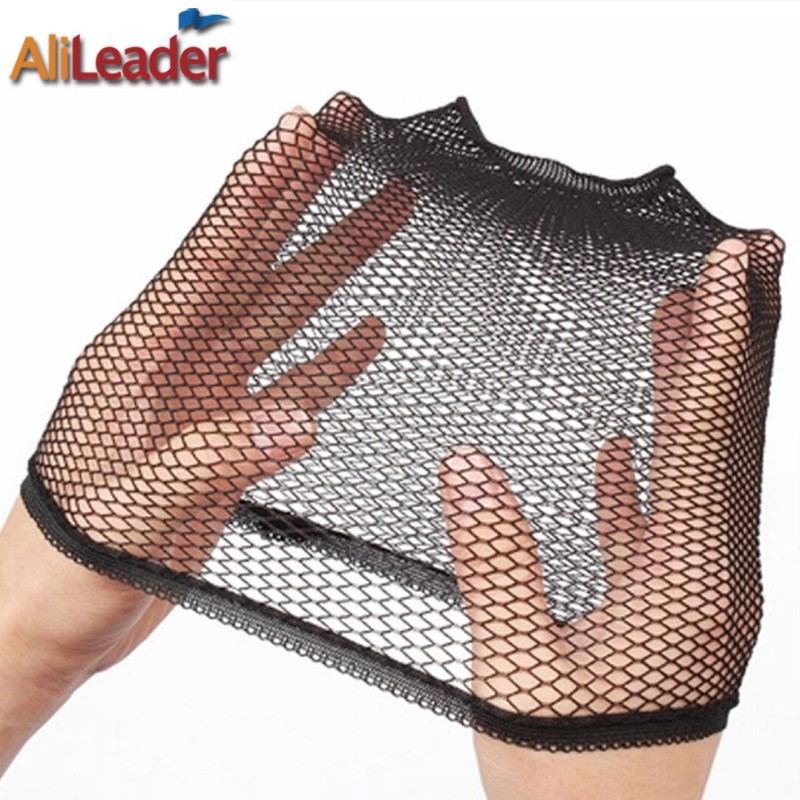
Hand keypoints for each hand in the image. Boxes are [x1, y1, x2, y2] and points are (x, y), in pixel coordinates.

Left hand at [0, 94, 413, 770]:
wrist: (61, 610)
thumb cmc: (70, 557)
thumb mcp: (130, 512)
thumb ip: (215, 459)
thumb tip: (298, 420)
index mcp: (142, 356)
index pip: (214, 250)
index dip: (263, 186)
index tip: (304, 132)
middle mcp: (182, 360)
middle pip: (258, 256)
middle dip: (307, 193)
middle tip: (348, 139)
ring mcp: (213, 395)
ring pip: (286, 310)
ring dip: (336, 262)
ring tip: (383, 215)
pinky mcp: (235, 436)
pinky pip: (296, 381)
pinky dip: (333, 358)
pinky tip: (364, 334)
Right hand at [438, 233, 781, 719]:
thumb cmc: (571, 782)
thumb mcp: (519, 673)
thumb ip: (498, 563)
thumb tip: (467, 465)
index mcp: (685, 587)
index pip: (704, 436)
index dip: (716, 343)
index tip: (728, 268)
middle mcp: (710, 579)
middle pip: (729, 437)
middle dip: (735, 342)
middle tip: (742, 264)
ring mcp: (693, 593)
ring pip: (703, 469)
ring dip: (698, 392)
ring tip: (688, 322)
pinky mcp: (667, 610)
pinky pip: (667, 520)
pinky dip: (654, 472)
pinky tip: (628, 448)